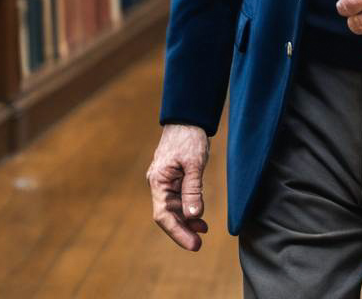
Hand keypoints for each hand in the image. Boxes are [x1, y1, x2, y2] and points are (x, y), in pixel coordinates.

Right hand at [147, 123, 210, 250]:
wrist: (188, 117)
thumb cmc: (189, 137)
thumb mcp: (195, 163)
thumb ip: (193, 190)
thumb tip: (194, 217)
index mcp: (158, 180)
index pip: (164, 214)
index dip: (177, 232)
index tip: (193, 244)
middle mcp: (158, 183)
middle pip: (168, 214)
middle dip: (182, 230)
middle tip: (199, 244)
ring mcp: (165, 181)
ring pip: (174, 208)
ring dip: (187, 221)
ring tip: (203, 231)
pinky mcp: (173, 178)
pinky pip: (179, 199)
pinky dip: (189, 209)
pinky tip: (199, 218)